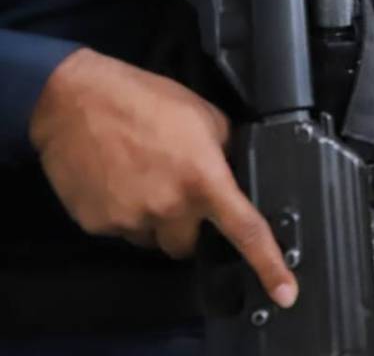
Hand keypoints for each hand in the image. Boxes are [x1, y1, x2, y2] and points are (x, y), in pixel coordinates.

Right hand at [29, 49, 297, 308]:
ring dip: (156, 220)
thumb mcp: (204, 115)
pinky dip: (124, 212)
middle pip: (189, 243)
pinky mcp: (98, 223)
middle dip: (189, 226)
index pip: (245, 230)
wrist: (74, 99)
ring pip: (154, 239)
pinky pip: (121, 230)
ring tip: (145, 179)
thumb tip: (236, 171)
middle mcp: (169, 206)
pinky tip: (119, 180)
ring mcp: (131, 218)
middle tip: (179, 191)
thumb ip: (227, 148)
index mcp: (204, 180)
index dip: (268, 264)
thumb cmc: (143, 99)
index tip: (283, 290)